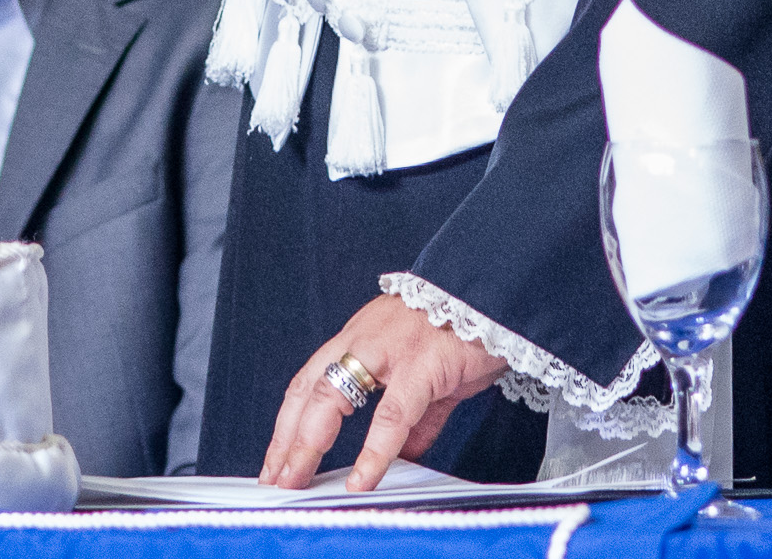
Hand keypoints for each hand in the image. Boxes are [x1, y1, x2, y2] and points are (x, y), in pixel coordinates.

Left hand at [260, 296, 505, 490]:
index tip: (277, 459)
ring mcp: (389, 351)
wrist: (496, 290)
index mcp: (361, 339)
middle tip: (276, 479)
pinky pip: (391, 416)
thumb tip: (404, 454)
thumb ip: (413, 417)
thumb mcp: (426, 372)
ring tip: (299, 480)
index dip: (288, 422)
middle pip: (308, 391)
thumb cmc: (463, 327)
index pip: (308, 382)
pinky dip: (374, 452)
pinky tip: (363, 479)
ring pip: (332, 397)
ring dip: (309, 443)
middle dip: (287, 439)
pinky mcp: (421, 366)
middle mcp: (364, 341)